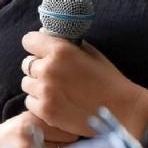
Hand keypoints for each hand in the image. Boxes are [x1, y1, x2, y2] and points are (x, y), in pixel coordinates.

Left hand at [20, 31, 143, 137]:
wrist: (121, 109)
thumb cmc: (109, 79)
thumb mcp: (91, 53)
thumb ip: (68, 45)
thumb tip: (49, 37)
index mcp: (61, 51)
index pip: (29, 40)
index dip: (36, 45)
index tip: (41, 50)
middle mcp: (48, 69)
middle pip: (27, 63)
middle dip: (39, 67)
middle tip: (55, 75)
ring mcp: (45, 91)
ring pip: (27, 83)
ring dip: (38, 85)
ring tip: (57, 90)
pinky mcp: (45, 110)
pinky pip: (30, 102)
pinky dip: (40, 102)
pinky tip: (57, 102)